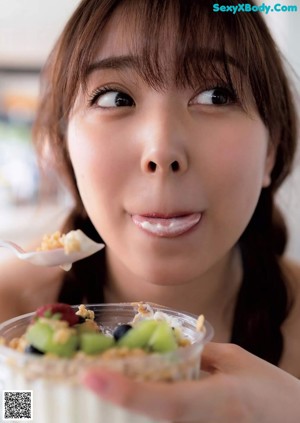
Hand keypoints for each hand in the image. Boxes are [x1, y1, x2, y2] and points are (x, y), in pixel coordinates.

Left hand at [82, 342, 299, 422]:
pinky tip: (126, 401)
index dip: (126, 393)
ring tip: (97, 385)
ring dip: (119, 415)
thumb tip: (161, 350)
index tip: (90, 376)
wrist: (295, 422)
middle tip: (80, 382)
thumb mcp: (235, 363)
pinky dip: (141, 414)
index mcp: (219, 403)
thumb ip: (196, 356)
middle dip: (108, 410)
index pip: (166, 403)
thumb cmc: (273, 393)